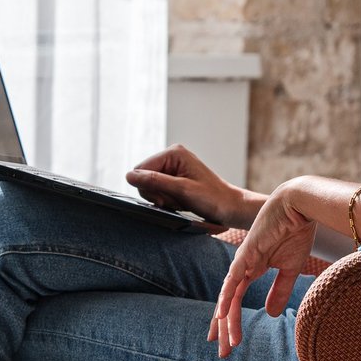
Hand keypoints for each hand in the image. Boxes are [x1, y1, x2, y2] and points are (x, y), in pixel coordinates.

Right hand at [125, 144, 250, 226]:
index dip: (147, 188)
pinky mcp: (175, 178)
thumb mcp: (182, 190)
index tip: (163, 200)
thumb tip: (129, 176)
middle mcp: (172, 156)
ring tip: (180, 202)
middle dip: (156, 194)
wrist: (230, 208)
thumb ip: (154, 181)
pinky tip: (180, 203)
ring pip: (151, 186)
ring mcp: (174, 167)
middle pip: (144, 177)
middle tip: (175, 201)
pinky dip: (167, 200)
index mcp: (174, 153)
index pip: (141, 169)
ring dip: (162, 198)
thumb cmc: (212, 199)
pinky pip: (159, 190)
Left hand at [209, 179, 316, 357]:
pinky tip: (222, 315)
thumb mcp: (290, 269)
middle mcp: (242, 267)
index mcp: (252, 269)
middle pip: (228, 303)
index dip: (231, 321)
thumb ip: (279, 290)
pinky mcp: (247, 254)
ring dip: (226, 322)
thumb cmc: (297, 231)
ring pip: (229, 297)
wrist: (301, 207)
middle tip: (222, 353)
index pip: (236, 300)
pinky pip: (233, 281)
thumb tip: (270, 314)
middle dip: (224, 329)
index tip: (229, 342)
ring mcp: (242, 261)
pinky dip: (227, 298)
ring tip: (224, 343)